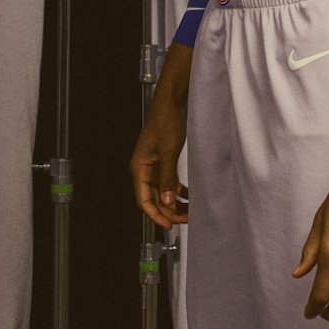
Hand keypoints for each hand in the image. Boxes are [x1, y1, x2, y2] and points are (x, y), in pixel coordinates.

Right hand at [129, 100, 187, 229]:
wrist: (171, 102)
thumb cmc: (166, 121)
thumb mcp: (168, 152)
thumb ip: (168, 177)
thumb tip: (168, 202)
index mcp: (140, 168)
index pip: (144, 200)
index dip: (156, 215)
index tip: (169, 225)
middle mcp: (144, 169)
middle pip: (154, 198)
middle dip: (169, 211)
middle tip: (185, 219)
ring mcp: (154, 165)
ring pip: (163, 192)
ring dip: (174, 202)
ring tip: (189, 211)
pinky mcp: (163, 160)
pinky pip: (169, 182)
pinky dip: (178, 190)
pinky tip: (189, 196)